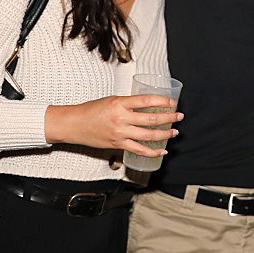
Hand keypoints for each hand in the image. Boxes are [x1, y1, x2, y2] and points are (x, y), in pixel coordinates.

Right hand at [44, 95, 183, 156]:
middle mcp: (122, 118)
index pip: (147, 101)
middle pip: (151, 119)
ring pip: (148, 135)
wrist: (74, 124)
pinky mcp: (118, 144)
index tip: (173, 102)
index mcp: (120, 103)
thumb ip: (129, 104)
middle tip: (179, 117)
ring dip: (165, 134)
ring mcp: (120, 133)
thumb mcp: (111, 100)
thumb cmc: (91, 110)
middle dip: (169, 118)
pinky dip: (152, 152)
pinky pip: (139, 150)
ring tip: (174, 132)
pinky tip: (162, 151)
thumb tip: (146, 106)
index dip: (163, 102)